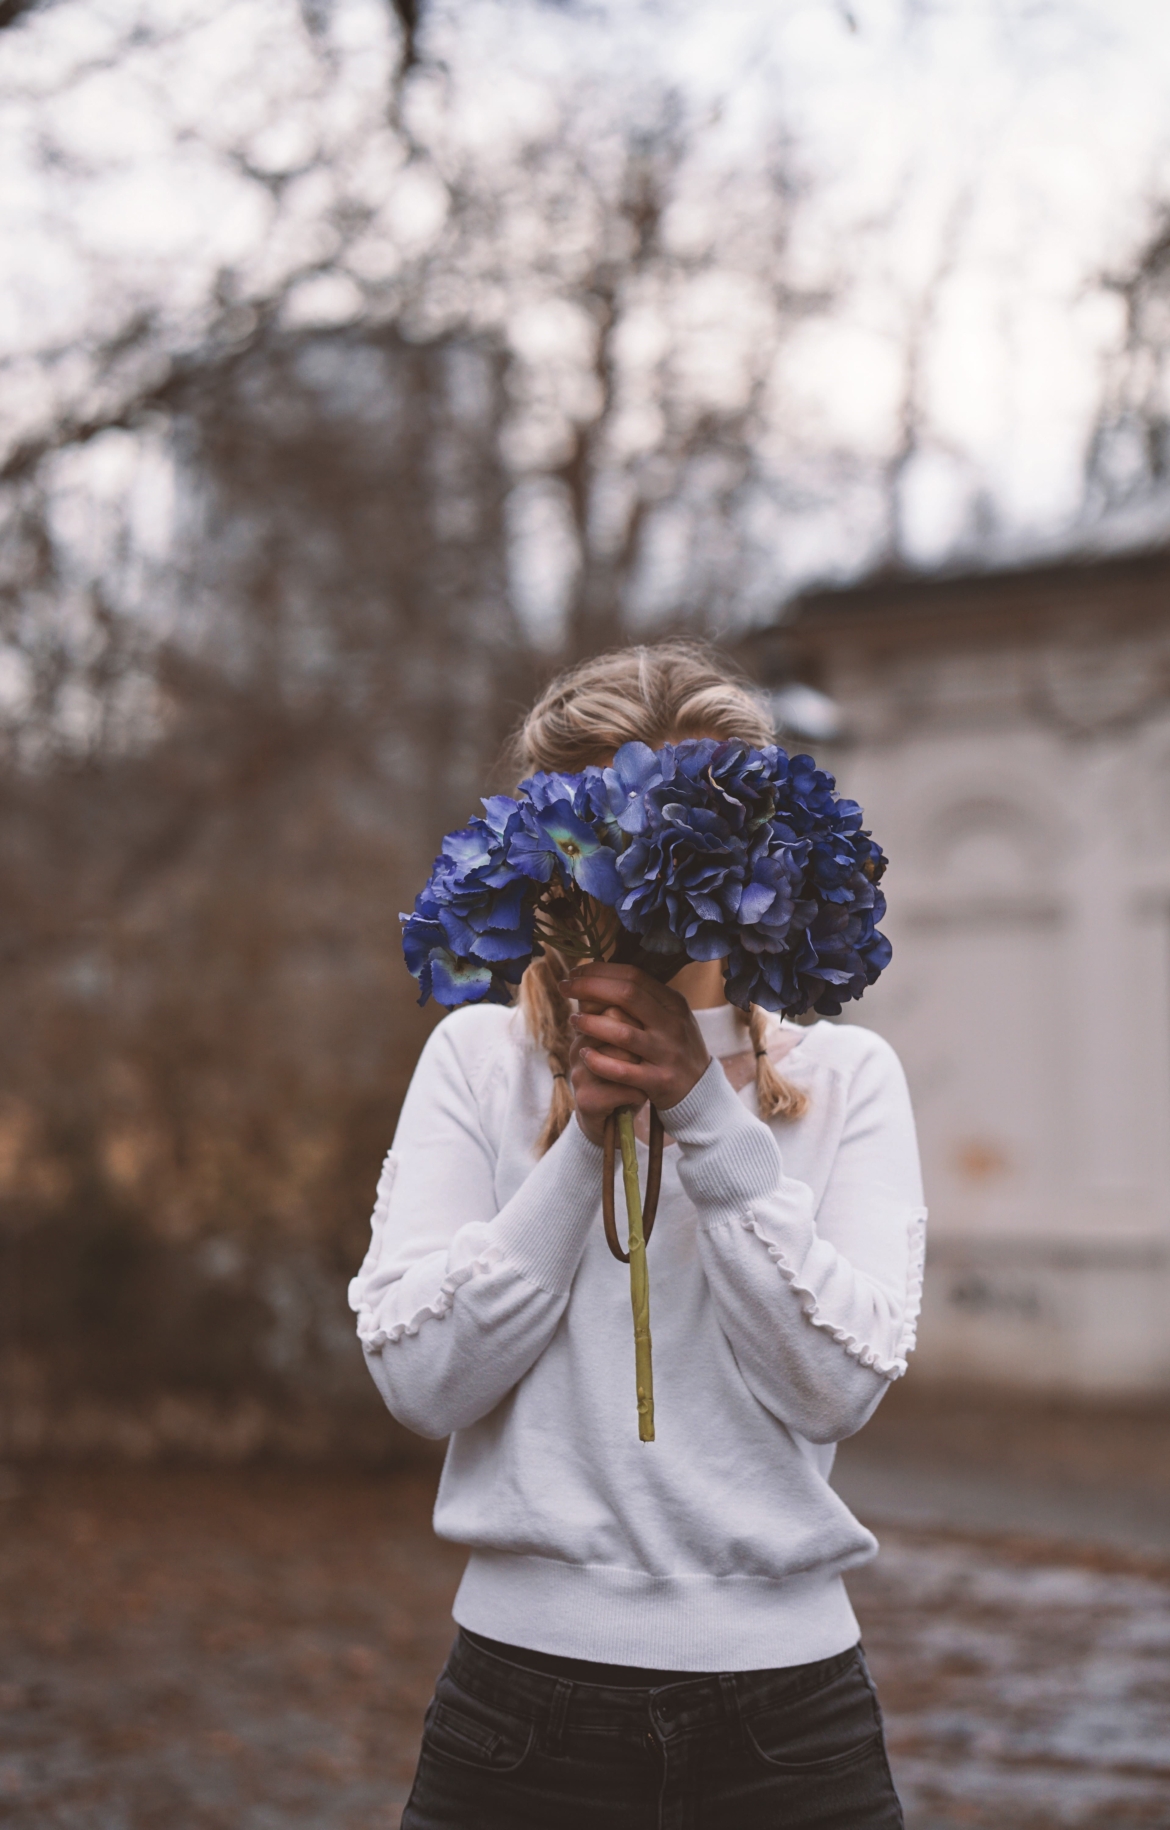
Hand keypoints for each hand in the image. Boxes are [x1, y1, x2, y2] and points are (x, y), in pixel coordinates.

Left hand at [563, 963, 711, 1147]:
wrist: (700, 1091)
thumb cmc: (672, 1048)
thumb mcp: (668, 1018)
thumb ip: (641, 999)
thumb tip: (599, 975)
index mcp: (674, 1003)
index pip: (633, 975)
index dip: (600, 971)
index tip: (575, 972)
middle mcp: (672, 1025)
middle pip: (626, 995)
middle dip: (589, 987)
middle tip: (564, 987)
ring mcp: (667, 1054)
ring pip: (622, 1033)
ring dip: (591, 1024)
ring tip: (574, 1021)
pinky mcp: (659, 1081)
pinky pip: (622, 1071)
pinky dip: (599, 1061)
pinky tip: (585, 1054)